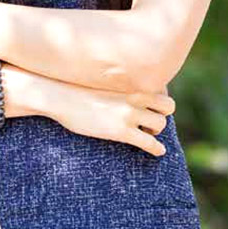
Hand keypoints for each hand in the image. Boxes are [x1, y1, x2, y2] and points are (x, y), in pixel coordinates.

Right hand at [47, 82, 175, 157]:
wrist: (59, 95)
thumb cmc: (76, 85)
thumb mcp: (102, 76)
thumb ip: (120, 81)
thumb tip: (127, 87)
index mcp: (131, 80)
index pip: (162, 89)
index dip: (158, 99)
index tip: (150, 105)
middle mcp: (135, 95)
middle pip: (168, 106)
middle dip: (162, 114)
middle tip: (149, 120)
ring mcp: (129, 113)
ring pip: (161, 125)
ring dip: (155, 130)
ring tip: (145, 133)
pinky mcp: (121, 131)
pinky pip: (150, 142)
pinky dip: (157, 149)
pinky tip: (158, 152)